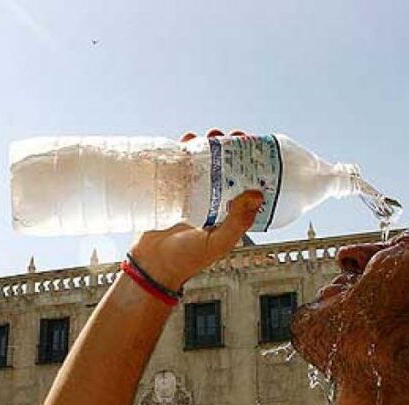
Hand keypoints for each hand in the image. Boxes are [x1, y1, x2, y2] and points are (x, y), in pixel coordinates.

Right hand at [128, 129, 263, 290]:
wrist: (151, 265)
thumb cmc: (186, 260)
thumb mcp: (218, 242)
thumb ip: (238, 221)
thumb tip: (257, 195)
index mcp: (228, 213)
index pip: (245, 183)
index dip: (252, 165)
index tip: (256, 148)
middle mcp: (212, 201)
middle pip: (225, 168)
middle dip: (230, 149)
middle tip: (233, 136)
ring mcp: (191, 194)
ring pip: (203, 163)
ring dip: (207, 146)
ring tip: (210, 136)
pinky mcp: (170, 190)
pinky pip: (179, 165)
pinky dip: (183, 151)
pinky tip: (187, 140)